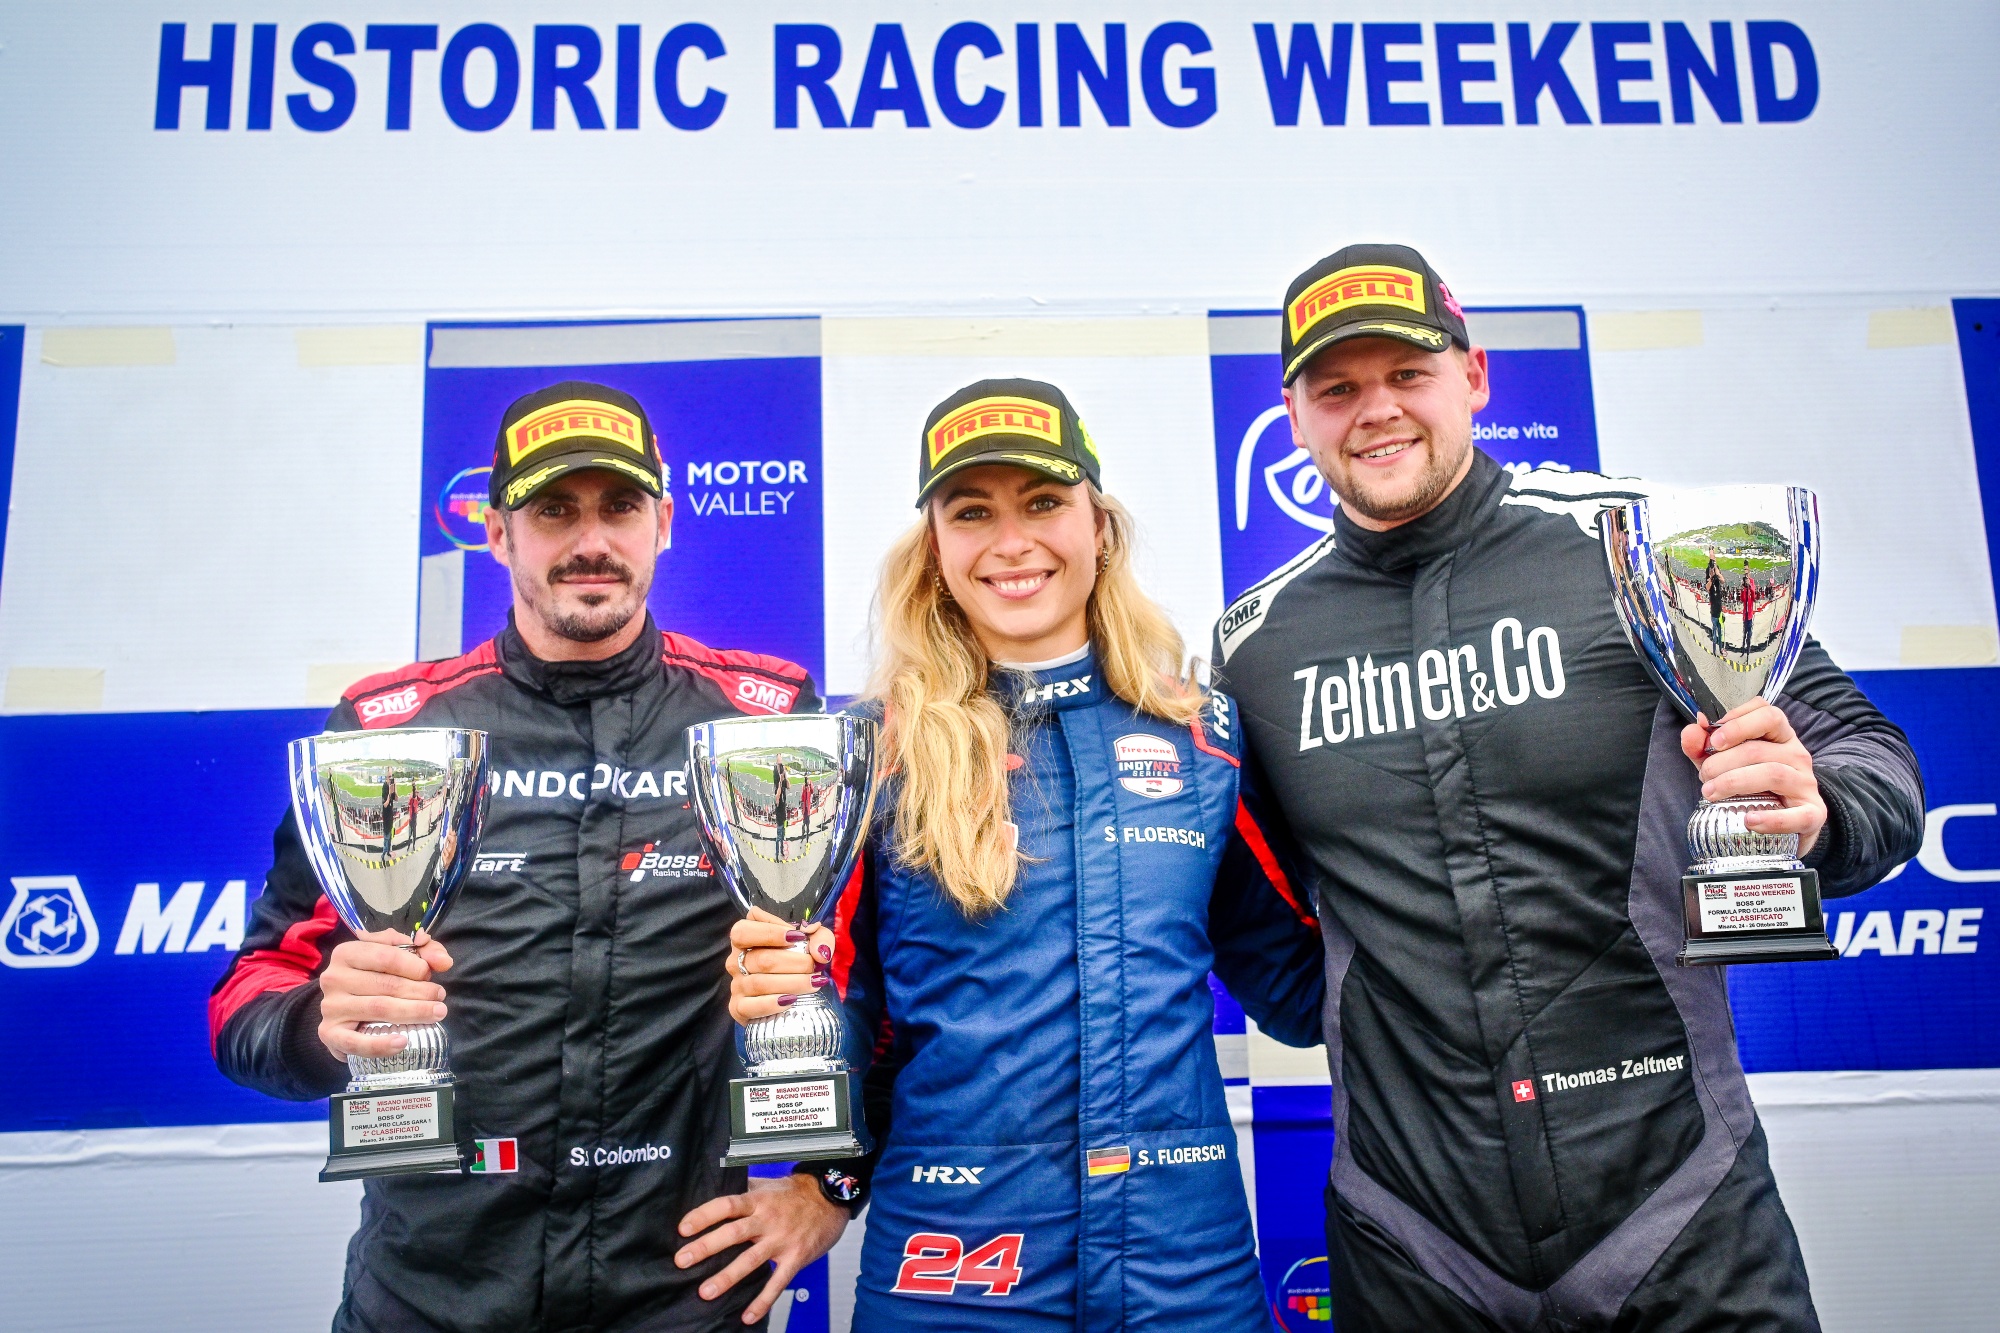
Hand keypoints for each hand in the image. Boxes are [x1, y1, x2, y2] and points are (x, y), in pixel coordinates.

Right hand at [317, 927, 452, 1060]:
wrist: (344, 1012)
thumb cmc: (374, 979)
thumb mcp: (396, 955)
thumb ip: (422, 950)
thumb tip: (443, 960)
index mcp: (346, 953)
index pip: (386, 956)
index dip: (414, 965)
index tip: (431, 973)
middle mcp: (334, 978)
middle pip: (386, 985)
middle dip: (420, 990)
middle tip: (440, 996)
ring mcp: (330, 1007)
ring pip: (379, 1009)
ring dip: (414, 1011)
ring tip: (437, 1012)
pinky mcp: (330, 1034)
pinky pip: (356, 1042)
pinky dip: (380, 1044)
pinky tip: (402, 1042)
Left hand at [676, 1173, 848, 1322]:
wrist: (831, 1198)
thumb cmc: (797, 1193)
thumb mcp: (769, 1185)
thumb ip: (744, 1190)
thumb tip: (715, 1189)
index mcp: (758, 1201)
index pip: (726, 1205)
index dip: (704, 1215)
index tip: (683, 1228)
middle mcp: (768, 1220)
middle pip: (734, 1233)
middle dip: (706, 1247)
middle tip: (683, 1260)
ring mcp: (781, 1240)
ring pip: (751, 1260)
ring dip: (727, 1277)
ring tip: (706, 1291)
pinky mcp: (795, 1257)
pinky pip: (777, 1282)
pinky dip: (763, 1300)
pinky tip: (748, 1315)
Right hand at [726, 906, 835, 1023]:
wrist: (790, 999)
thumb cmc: (796, 962)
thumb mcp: (810, 942)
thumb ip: (819, 937)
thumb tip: (820, 952)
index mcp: (744, 939)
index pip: (743, 931)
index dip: (770, 932)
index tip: (797, 937)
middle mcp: (735, 961)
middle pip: (760, 959)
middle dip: (793, 962)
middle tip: (814, 966)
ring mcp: (736, 985)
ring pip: (759, 983)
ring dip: (791, 983)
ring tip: (814, 983)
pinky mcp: (739, 1008)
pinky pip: (751, 1006)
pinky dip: (772, 1003)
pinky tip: (792, 1000)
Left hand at [1680, 696, 1825, 854]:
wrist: (1786, 821)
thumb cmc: (1752, 786)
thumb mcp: (1722, 762)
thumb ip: (1702, 746)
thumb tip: (1691, 730)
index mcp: (1779, 737)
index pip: (1768, 714)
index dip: (1738, 721)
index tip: (1713, 739)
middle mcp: (1796, 755)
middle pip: (1759, 748)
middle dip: (1721, 761)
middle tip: (1704, 776)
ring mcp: (1806, 784)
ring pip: (1773, 774)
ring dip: (1734, 782)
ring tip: (1711, 793)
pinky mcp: (1813, 814)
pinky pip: (1797, 816)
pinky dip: (1771, 819)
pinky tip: (1749, 820)